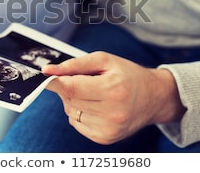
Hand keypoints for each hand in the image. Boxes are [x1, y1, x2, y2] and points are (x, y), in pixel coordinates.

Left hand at [42, 52, 185, 144]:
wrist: (154, 98)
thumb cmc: (127, 74)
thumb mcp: (104, 60)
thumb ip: (74, 64)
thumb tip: (48, 71)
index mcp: (113, 89)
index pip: (71, 88)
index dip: (54, 82)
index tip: (46, 76)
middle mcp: (112, 113)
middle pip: (69, 100)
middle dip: (69, 88)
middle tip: (84, 80)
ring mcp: (109, 129)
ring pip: (70, 112)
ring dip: (74, 101)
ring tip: (94, 93)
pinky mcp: (105, 138)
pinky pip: (76, 124)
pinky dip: (80, 113)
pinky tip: (96, 106)